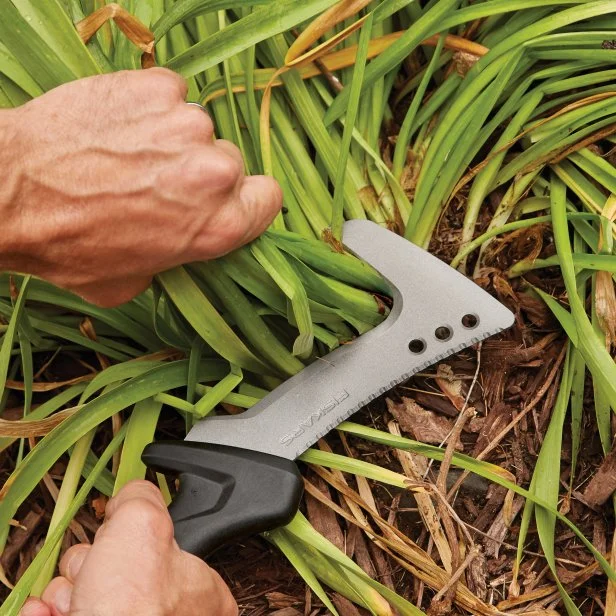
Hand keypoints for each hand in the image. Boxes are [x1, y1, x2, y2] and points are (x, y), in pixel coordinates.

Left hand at [0, 68, 281, 306]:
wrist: (9, 189)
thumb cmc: (68, 246)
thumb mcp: (134, 281)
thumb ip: (177, 257)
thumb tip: (183, 241)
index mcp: (216, 225)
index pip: (269, 199)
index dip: (247, 201)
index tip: (225, 201)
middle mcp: (212, 173)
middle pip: (230, 164)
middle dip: (201, 173)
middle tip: (158, 183)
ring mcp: (184, 123)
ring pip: (196, 128)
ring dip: (172, 139)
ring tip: (129, 154)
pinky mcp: (154, 86)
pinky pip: (167, 95)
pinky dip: (148, 108)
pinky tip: (118, 127)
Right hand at [19, 480, 237, 615]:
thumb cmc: (131, 607)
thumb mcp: (144, 521)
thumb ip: (142, 497)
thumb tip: (132, 495)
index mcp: (201, 591)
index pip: (168, 544)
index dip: (140, 535)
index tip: (130, 540)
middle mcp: (170, 615)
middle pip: (120, 563)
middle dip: (95, 561)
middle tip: (100, 570)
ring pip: (88, 587)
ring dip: (69, 587)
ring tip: (75, 602)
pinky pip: (64, 613)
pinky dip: (49, 611)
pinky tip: (49, 614)